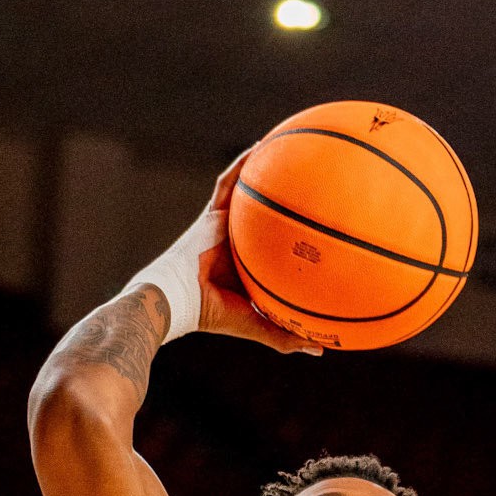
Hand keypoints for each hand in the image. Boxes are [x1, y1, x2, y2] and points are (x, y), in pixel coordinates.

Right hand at [195, 150, 319, 355]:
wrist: (174, 301)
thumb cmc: (209, 315)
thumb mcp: (255, 325)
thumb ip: (286, 334)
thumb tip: (322, 349)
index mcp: (246, 262)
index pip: (272, 243)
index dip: (292, 233)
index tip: (319, 223)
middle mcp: (236, 238)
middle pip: (264, 211)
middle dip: (284, 194)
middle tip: (312, 178)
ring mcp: (223, 223)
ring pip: (247, 191)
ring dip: (264, 169)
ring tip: (289, 146)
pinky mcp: (211, 213)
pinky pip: (227, 183)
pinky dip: (242, 164)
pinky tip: (260, 146)